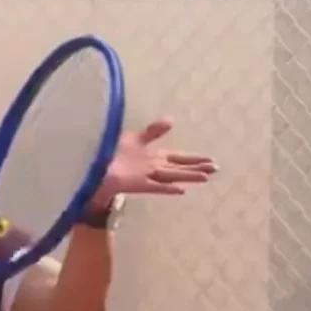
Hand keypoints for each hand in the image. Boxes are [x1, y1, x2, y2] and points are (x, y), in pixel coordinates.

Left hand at [91, 118, 216, 210]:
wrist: (93, 165)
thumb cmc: (111, 152)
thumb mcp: (135, 138)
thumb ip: (154, 131)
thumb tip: (171, 120)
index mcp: (153, 157)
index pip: (178, 158)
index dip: (193, 159)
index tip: (209, 160)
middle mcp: (152, 167)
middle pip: (179, 167)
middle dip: (197, 168)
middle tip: (216, 169)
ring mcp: (146, 176)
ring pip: (172, 176)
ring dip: (188, 176)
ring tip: (205, 178)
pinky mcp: (136, 183)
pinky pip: (155, 186)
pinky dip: (168, 188)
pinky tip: (181, 190)